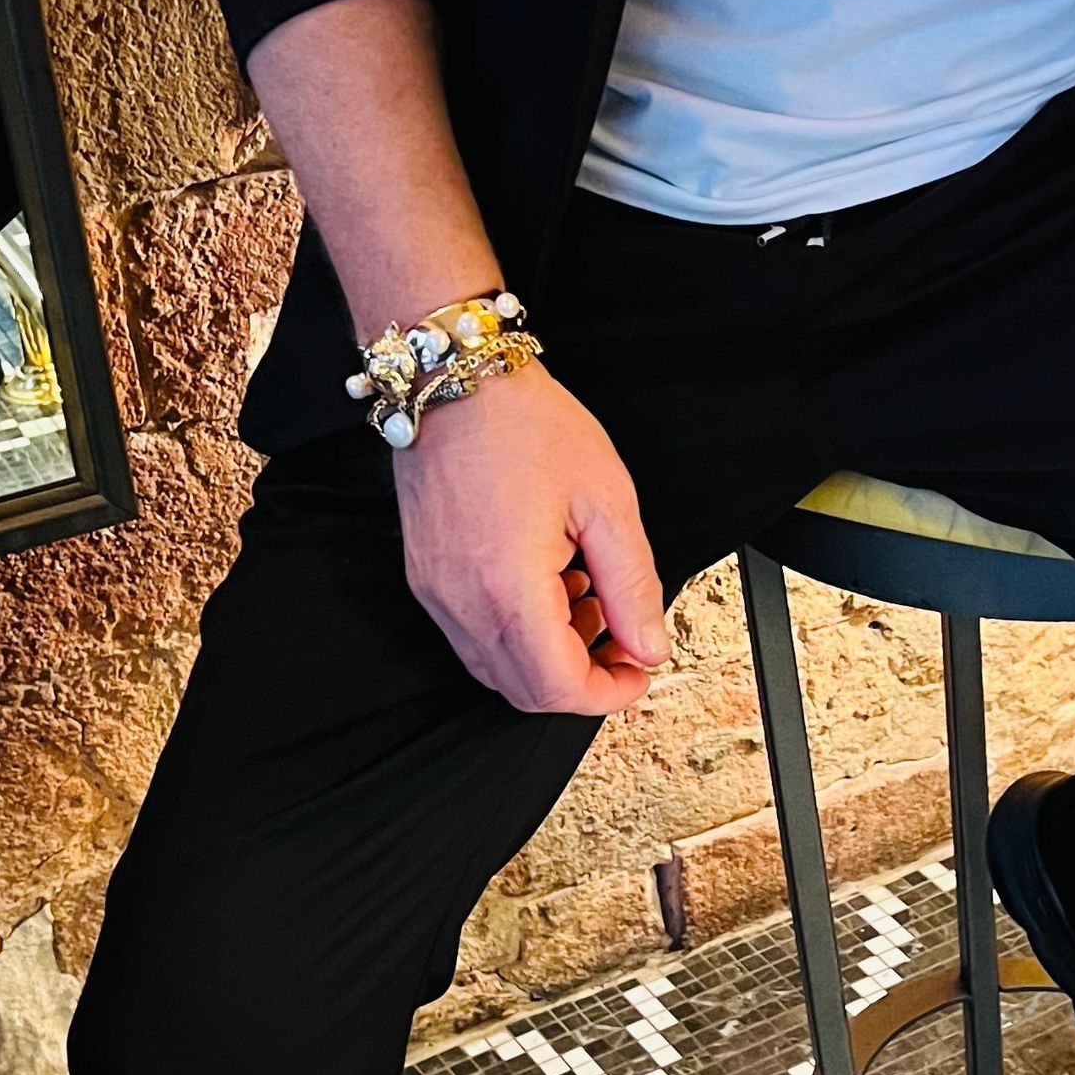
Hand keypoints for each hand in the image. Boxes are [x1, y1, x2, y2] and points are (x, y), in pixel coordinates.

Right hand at [391, 359, 669, 710]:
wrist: (454, 381)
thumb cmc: (523, 424)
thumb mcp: (606, 500)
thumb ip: (633, 585)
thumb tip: (648, 644)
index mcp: (510, 589)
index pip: (559, 689)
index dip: (609, 693)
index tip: (639, 670)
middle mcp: (462, 602)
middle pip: (525, 692)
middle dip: (582, 679)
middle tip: (621, 637)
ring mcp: (437, 594)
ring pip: (496, 669)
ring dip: (549, 656)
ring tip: (586, 596)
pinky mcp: (426, 579)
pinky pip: (473, 636)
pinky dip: (517, 632)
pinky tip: (547, 582)